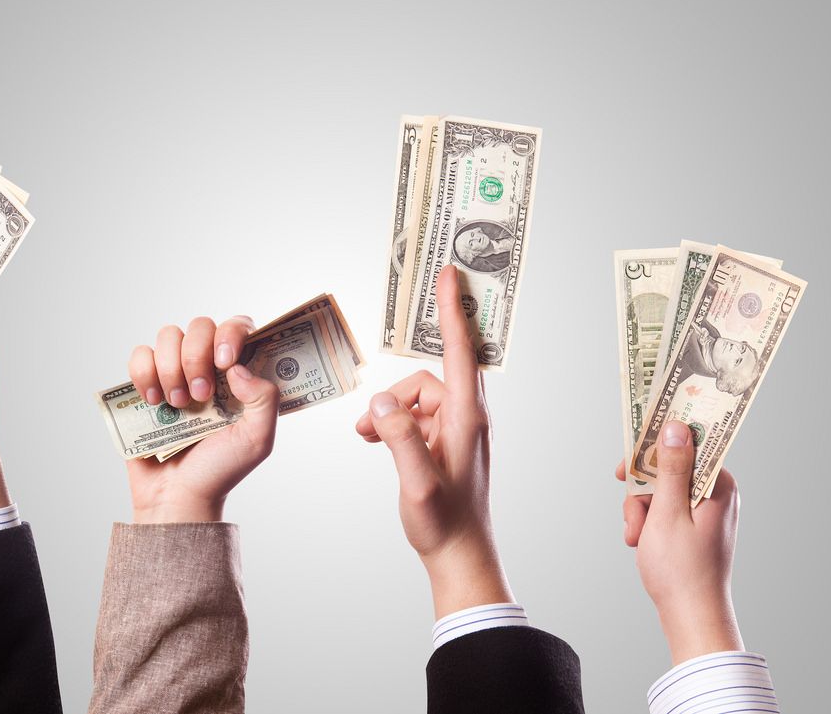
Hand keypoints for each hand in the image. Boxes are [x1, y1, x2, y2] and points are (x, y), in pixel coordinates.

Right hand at [125, 314, 279, 522]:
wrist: (178, 495)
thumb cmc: (220, 469)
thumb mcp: (258, 439)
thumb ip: (266, 399)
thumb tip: (239, 367)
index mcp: (238, 374)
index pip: (238, 326)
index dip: (231, 333)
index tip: (223, 361)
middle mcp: (207, 366)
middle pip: (201, 325)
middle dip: (197, 357)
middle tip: (199, 396)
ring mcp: (175, 372)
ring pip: (168, 335)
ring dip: (170, 368)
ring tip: (177, 405)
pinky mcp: (146, 383)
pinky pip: (139, 355)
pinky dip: (143, 373)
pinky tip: (153, 403)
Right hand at [355, 265, 512, 618]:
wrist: (458, 555)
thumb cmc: (443, 523)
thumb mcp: (417, 483)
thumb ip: (400, 438)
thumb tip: (382, 401)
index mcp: (467, 419)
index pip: (461, 353)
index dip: (454, 310)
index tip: (450, 275)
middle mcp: (466, 417)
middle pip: (432, 374)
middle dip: (401, 383)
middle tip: (381, 393)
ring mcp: (455, 429)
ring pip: (416, 396)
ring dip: (388, 410)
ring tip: (363, 437)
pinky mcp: (443, 441)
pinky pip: (413, 415)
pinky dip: (391, 422)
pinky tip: (372, 440)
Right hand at [616, 420, 742, 664]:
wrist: (690, 616)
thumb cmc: (681, 569)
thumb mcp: (668, 511)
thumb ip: (671, 468)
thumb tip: (676, 428)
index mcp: (719, 486)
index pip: (689, 445)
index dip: (656, 446)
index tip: (631, 454)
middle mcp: (715, 494)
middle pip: (668, 469)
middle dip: (642, 491)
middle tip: (631, 511)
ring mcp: (704, 512)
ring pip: (660, 490)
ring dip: (639, 510)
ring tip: (634, 537)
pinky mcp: (693, 527)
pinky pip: (663, 509)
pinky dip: (646, 522)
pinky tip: (639, 541)